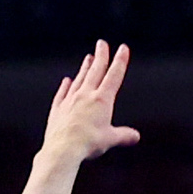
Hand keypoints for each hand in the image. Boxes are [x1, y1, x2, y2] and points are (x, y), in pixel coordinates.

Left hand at [40, 41, 139, 164]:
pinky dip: (65, 87)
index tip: (122, 48)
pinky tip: (67, 81)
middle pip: (95, 71)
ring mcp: (70, 101)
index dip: (120, 61)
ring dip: (84, 68)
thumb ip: (123, 136)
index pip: (114, 75)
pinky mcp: (57, 110)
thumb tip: (134, 137)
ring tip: (88, 58)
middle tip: (101, 44)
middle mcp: (85, 95)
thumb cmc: (88, 144)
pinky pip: (62, 94)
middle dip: (101, 56)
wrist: (62, 150)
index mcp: (102, 99)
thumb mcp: (110, 140)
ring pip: (79, 79)